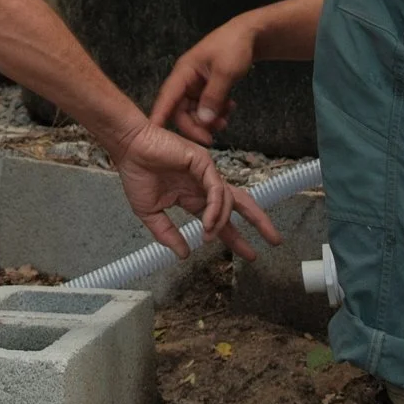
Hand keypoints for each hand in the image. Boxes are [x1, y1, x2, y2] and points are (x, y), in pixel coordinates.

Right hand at [109, 121, 280, 258]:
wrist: (128, 149)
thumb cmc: (136, 174)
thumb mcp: (150, 214)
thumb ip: (167, 234)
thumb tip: (184, 254)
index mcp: (192, 196)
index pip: (219, 218)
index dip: (233, 236)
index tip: (249, 253)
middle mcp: (203, 185)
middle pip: (239, 204)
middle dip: (258, 221)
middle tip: (275, 240)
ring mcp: (205, 172)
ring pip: (229, 199)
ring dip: (222, 221)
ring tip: (211, 235)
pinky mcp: (203, 162)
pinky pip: (217, 189)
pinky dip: (215, 208)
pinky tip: (208, 222)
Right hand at [148, 17, 257, 144]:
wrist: (250, 34)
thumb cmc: (233, 47)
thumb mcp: (225, 72)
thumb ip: (213, 97)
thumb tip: (202, 121)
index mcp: (184, 72)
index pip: (167, 97)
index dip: (159, 116)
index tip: (154, 136)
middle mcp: (186, 80)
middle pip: (181, 110)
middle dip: (195, 125)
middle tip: (211, 137)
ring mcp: (197, 85)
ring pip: (195, 111)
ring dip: (208, 120)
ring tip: (225, 120)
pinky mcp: (207, 88)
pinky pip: (206, 107)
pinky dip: (216, 112)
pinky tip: (230, 109)